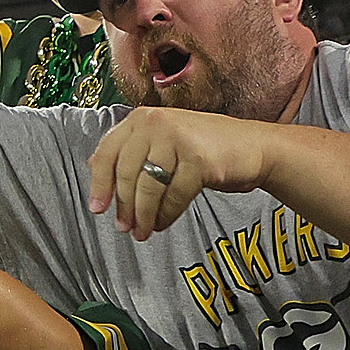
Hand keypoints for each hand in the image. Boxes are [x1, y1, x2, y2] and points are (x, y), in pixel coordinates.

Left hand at [87, 110, 274, 240]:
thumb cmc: (206, 148)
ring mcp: (178, 138)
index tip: (97, 208)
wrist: (255, 148)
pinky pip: (174, 195)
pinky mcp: (198, 158)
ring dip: (143, 215)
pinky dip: (166, 215)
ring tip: (142, 232)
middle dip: (123, 205)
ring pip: (148, 186)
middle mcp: (156, 122)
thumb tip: (94, 168)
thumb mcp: (163, 142)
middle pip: (126, 172)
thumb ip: (132, 151)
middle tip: (123, 227)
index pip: (108, 152)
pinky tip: (162, 224)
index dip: (100, 183)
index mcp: (142, 118)